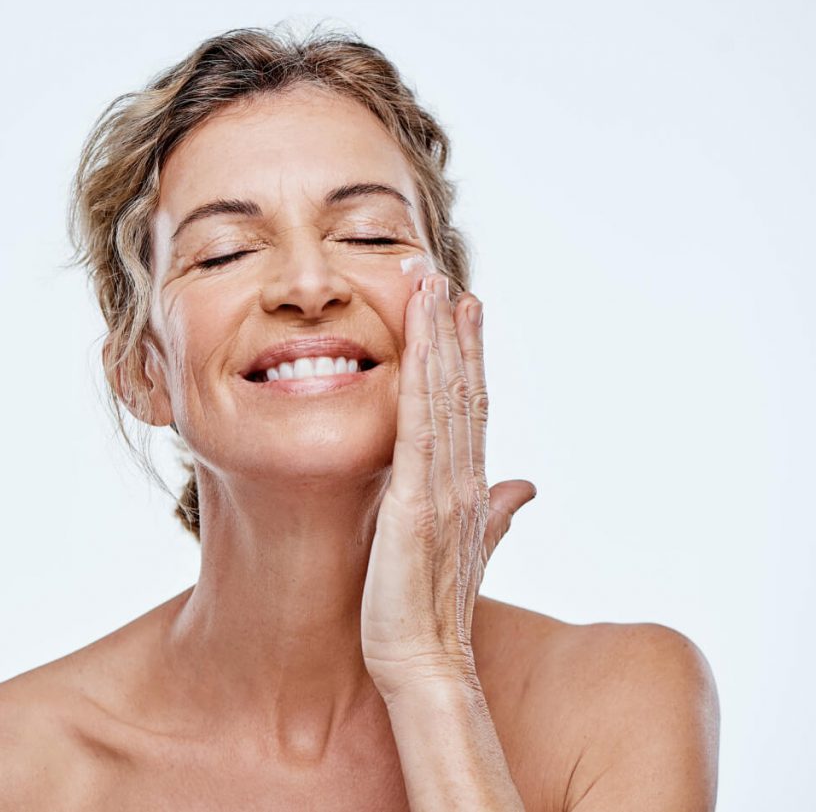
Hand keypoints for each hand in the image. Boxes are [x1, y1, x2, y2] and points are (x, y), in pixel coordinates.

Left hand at [361, 273, 536, 700]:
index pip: (472, 405)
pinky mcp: (416, 503)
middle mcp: (464, 478)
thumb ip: (496, 512)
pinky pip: (418, 427)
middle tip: (441, 273)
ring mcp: (443, 488)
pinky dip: (420, 377)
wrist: (425, 665)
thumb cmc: (431, 610)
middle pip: (463, 388)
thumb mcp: (467, 547)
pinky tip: (415, 339)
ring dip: (438, 337)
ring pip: (445, 396)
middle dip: (452, 328)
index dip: (468, 353)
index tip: (461, 307)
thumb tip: (525, 484)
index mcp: (469, 486)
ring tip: (430, 285)